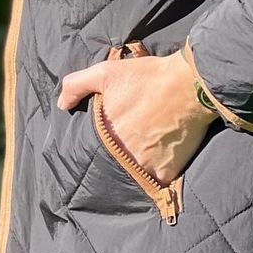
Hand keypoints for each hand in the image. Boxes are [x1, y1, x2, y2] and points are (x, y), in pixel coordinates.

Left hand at [57, 47, 219, 184]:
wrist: (190, 85)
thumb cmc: (148, 77)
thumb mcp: (105, 73)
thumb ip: (77, 86)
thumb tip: (62, 105)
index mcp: (105, 136)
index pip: (94, 151)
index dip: (101, 146)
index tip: (109, 140)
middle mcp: (123, 156)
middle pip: (115, 164)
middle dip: (120, 155)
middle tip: (131, 143)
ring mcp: (145, 167)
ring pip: (136, 173)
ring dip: (139, 165)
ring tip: (147, 150)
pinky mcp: (167, 172)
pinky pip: (158, 180)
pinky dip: (159, 171)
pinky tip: (163, 156)